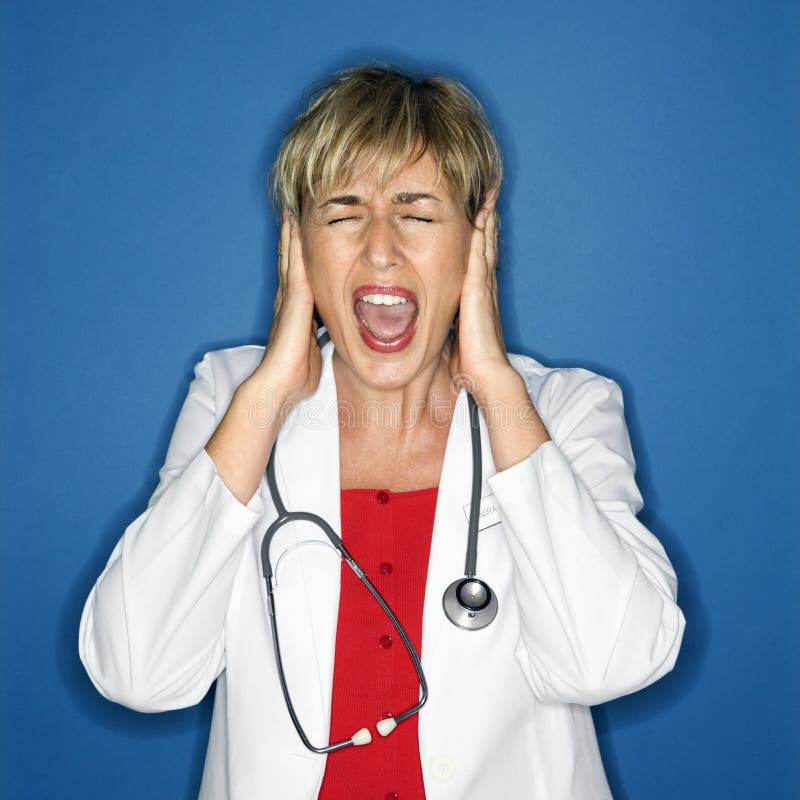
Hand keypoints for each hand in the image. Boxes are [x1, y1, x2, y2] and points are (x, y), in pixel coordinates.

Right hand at [255, 211, 321, 403]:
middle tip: (292, 213)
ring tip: (291, 210)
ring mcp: (289, 299)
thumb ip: (321, 340)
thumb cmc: (297, 376)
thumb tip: (330, 339)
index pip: (297, 278)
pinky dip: (294, 244)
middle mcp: (289, 302)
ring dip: (290, 234)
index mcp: (296, 313)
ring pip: (290, 259)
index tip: (302, 239)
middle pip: (289, 263)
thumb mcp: (315, 352)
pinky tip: (295, 226)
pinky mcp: (294, 300)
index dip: (298, 258)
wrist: (280, 385)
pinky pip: (294, 265)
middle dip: (291, 240)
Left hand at [447, 190, 513, 402]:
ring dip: (487, 220)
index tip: (479, 222)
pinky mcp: (478, 290)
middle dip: (488, 223)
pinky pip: (480, 254)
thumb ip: (448, 325)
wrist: (485, 374)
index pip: (479, 263)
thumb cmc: (469, 363)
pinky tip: (481, 215)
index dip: (480, 242)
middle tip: (489, 198)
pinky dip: (482, 233)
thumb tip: (434, 324)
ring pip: (486, 246)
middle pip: (487, 248)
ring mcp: (483, 287)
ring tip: (488, 197)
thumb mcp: (454, 338)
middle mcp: (484, 289)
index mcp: (477, 300)